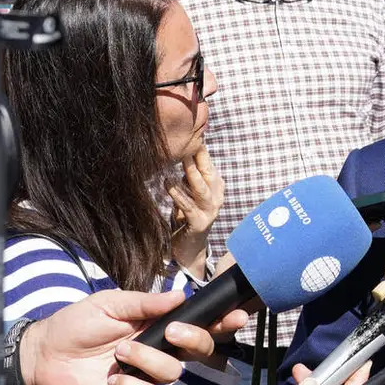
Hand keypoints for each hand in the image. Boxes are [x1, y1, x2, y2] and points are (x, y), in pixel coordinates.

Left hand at [17, 289, 248, 384]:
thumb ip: (146, 303)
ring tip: (120, 353)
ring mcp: (148, 374)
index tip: (238, 314)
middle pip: (201, 350)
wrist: (43, 355)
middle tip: (172, 332)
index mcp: (161, 323)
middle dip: (195, 340)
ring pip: (174, 373)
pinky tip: (112, 379)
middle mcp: (162, 349)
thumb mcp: (111, 303)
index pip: (201, 323)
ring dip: (150, 361)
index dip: (223, 320)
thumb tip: (182, 295)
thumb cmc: (77, 323)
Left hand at [170, 147, 223, 278]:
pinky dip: (177, 193)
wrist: (189, 248)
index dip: (202, 152)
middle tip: (190, 143)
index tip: (195, 135)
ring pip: (201, 189)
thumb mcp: (189, 195)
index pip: (209, 166)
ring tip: (183, 160)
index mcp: (216, 189)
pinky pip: (186, 205)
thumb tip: (182, 156)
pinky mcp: (199, 223)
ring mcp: (210, 211)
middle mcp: (216, 198)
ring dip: (192, 173)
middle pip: (208, 175)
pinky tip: (167, 182)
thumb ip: (188, 180)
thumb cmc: (186, 218)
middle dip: (200, 159)